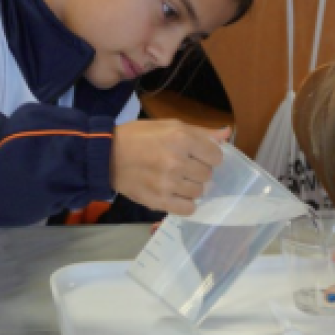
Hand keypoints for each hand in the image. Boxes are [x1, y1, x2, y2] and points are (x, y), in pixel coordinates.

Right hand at [110, 121, 228, 215]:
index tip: (199, 155)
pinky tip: (176, 194)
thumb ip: (201, 132)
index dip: (210, 156)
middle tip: (185, 167)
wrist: (106, 156)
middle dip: (199, 171)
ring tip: (177, 180)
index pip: (216, 155)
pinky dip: (185, 203)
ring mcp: (168, 183)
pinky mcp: (159, 201)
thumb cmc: (139, 136)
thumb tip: (227, 133)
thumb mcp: (170, 125)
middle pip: (208, 175)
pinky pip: (187, 209)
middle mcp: (177, 161)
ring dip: (191, 187)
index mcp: (181, 138)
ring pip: (199, 192)